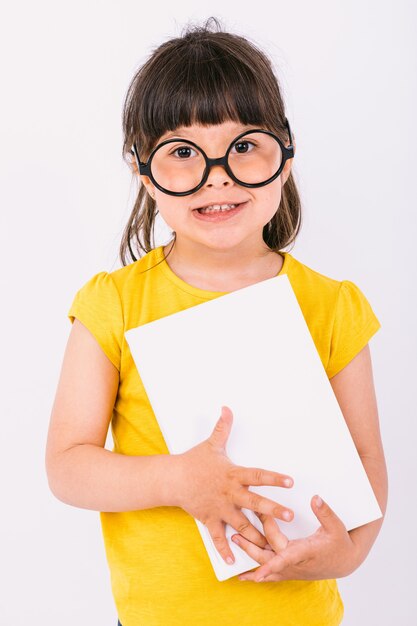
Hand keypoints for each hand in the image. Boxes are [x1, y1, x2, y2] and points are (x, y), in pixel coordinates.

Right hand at [176, 406, 294, 565]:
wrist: (172, 478)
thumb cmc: (195, 461)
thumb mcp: (211, 443)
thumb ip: (223, 427)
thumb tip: (227, 408)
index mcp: (233, 474)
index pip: (257, 475)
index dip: (274, 478)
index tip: (290, 482)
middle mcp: (229, 493)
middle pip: (254, 503)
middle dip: (273, 511)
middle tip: (290, 517)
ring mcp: (220, 508)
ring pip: (242, 525)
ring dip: (257, 535)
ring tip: (273, 546)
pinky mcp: (209, 519)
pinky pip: (218, 537)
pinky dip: (225, 549)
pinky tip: (234, 561)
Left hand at [231, 495, 360, 581]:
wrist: (344, 561)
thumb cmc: (340, 543)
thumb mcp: (336, 526)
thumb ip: (325, 512)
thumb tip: (315, 498)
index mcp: (305, 553)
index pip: (286, 559)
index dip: (271, 566)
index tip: (258, 574)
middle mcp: (295, 563)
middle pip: (268, 557)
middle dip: (251, 548)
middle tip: (236, 536)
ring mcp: (291, 567)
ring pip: (266, 564)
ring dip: (250, 556)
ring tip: (233, 545)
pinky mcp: (289, 568)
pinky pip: (270, 572)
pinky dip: (256, 573)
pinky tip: (242, 576)